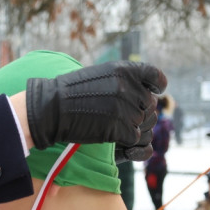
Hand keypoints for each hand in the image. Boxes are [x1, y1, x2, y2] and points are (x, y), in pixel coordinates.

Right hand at [25, 61, 166, 161]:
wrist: (51, 108)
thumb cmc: (71, 93)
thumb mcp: (99, 74)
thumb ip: (124, 80)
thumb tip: (148, 93)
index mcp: (124, 70)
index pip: (155, 75)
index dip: (158, 85)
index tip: (155, 91)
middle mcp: (127, 87)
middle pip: (149, 104)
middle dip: (139, 112)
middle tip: (121, 116)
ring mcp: (125, 108)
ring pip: (142, 123)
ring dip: (130, 127)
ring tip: (110, 125)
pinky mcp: (120, 128)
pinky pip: (134, 137)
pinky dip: (125, 139)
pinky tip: (110, 134)